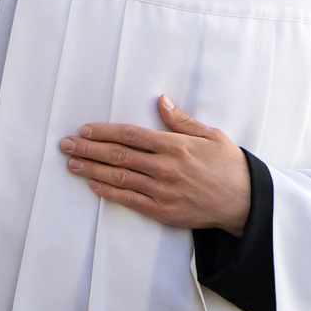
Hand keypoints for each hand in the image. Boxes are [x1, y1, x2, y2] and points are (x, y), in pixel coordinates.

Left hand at [62, 95, 253, 233]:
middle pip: (118, 155)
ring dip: (91, 168)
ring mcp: (162, 190)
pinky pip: (128, 199)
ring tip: (71, 162)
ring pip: (118, 176)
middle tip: (66, 144)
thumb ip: (182, 120)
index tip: (86, 129)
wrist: (244, 202)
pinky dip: (108, 191)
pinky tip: (93, 184)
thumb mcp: (211, 136)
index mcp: (176, 146)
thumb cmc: (229, 166)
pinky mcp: (162, 210)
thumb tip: (161, 101)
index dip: (104, 131)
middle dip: (88, 148)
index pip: (131, 135)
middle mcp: (165, 168)